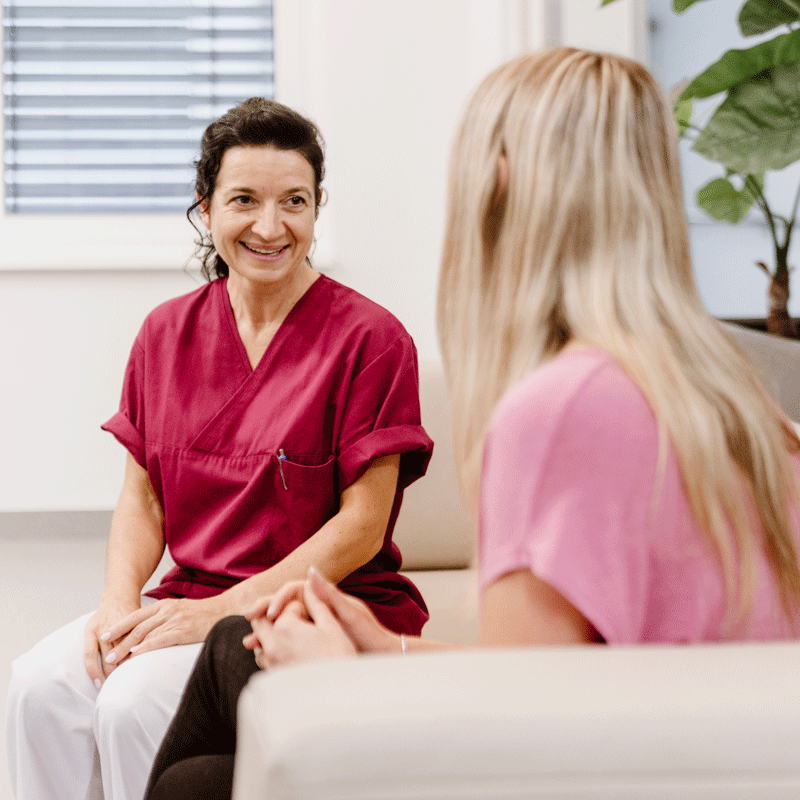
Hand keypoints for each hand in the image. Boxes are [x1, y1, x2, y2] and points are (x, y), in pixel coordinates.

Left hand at [83, 596, 140, 687]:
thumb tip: (95, 673)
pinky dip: (137, 652)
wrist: (119, 597)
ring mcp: (120, 626)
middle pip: (108, 656)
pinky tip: (139, 660)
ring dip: (126, 664)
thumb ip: (92, 647)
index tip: (98, 684)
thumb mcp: (92, 628)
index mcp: (91, 630)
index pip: (89, 655)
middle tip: (115, 685)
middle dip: (112, 672)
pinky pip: (136, 641)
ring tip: (128, 676)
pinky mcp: (134, 623)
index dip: (93, 671)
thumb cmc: (103, 618)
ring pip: (124, 650)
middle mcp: (104, 629)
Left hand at [99, 596, 226, 664]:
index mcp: (164, 605)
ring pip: (145, 634)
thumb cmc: (203, 614)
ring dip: (127, 647)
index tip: (105, 635)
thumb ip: (164, 619)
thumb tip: (147, 634)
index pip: (136, 616)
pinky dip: (146, 647)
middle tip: (106, 654)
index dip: (119, 626)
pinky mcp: (183, 631)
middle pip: (137, 627)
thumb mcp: (180, 611)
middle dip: (119, 640)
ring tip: (115, 659)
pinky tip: (136, 654)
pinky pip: (161, 639)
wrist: (225, 611)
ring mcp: (175, 620)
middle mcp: (167, 611)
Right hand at [247, 567, 399, 655]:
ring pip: (285, 622)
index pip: (294, 589)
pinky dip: (277, 644)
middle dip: (265, 612)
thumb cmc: (370, 636)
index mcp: (326, 597)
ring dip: (267, 630)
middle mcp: (319, 607)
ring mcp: (317, 623)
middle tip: (248, 622)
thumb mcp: (349, 615)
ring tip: (250, 644)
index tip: (270, 614)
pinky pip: (290, 637)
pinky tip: (265, 656)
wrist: (382, 657)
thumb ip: (329, 594)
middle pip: (286, 604)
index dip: (279, 598)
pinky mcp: (316, 639)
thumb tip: (310, 569)